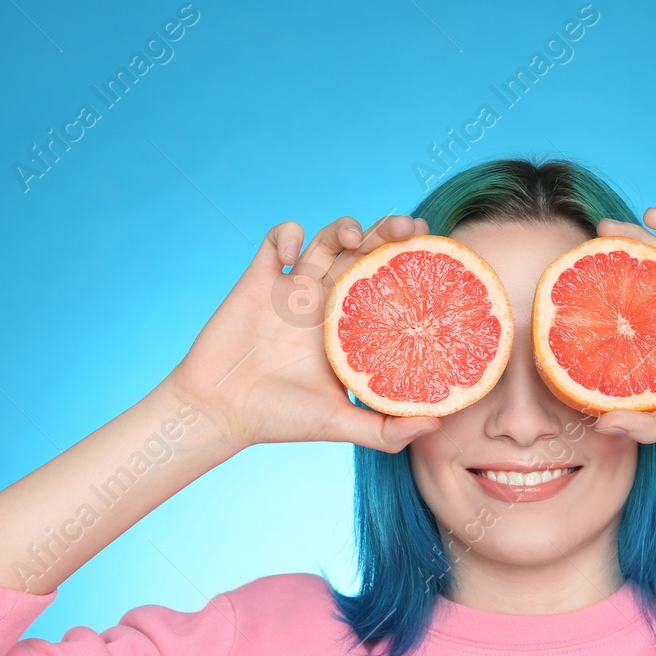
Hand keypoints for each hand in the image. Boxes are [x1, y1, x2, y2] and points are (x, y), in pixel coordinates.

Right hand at [165, 214, 441, 452]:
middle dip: (389, 232)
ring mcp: (294, 289)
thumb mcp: (340, 425)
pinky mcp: (260, 279)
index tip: (434, 253)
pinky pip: (278, 239)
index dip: (411, 265)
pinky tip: (294, 257)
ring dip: (345, 226)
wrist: (219, 413)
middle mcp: (326, 303)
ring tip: (355, 237)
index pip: (389, 285)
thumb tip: (436, 423)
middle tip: (409, 227)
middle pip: (365, 252)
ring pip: (327, 238)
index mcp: (350, 329)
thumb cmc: (278, 420)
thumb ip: (386, 430)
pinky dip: (288, 235)